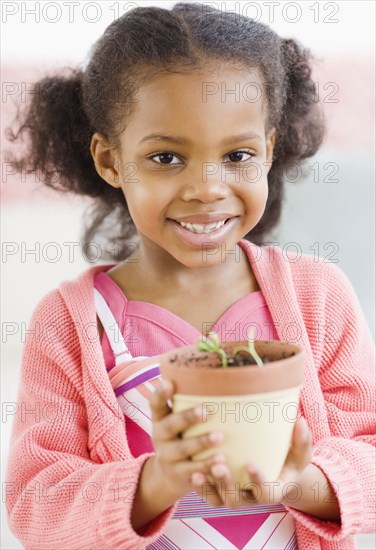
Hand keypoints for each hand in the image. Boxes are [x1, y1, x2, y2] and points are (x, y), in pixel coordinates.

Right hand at [150, 379, 225, 500]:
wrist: (167, 476)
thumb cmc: (180, 437)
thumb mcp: (176, 421)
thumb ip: (187, 403)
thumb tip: (217, 373)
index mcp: (159, 420)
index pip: (155, 404)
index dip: (161, 394)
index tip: (170, 383)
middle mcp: (159, 437)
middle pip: (169, 425)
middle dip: (187, 417)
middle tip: (206, 410)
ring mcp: (167, 457)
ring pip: (182, 449)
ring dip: (201, 442)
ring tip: (220, 436)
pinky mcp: (178, 476)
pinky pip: (192, 472)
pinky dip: (207, 467)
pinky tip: (222, 461)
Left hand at [191, 417, 312, 507]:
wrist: (277, 471)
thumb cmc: (289, 458)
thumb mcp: (300, 452)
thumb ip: (302, 440)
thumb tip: (301, 420)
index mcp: (273, 490)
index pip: (266, 493)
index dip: (258, 481)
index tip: (251, 464)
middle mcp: (251, 498)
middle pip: (236, 499)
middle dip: (226, 484)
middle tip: (218, 465)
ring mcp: (234, 496)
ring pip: (218, 499)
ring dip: (207, 486)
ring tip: (197, 470)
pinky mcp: (220, 491)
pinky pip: (207, 494)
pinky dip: (199, 485)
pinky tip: (190, 470)